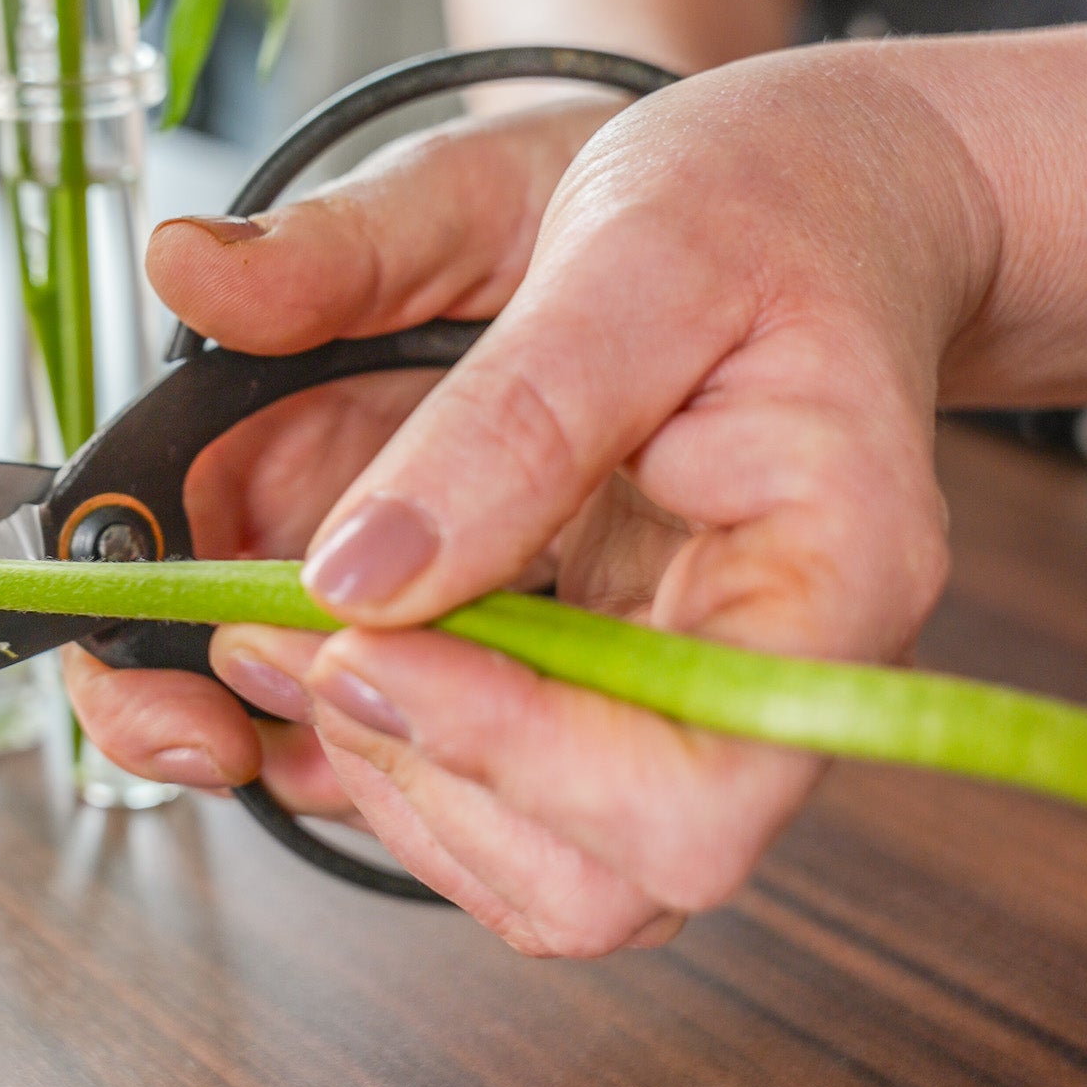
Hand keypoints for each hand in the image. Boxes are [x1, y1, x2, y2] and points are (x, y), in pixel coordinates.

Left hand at [76, 47, 999, 955]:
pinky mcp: (583, 688)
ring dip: (361, 773)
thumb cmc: (760, 207)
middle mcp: (757, 686)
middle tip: (269, 632)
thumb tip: (317, 506)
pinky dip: (352, 744)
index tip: (348, 636)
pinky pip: (471, 795)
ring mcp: (665, 703)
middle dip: (402, 771)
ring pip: (524, 869)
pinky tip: (290, 636)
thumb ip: (495, 394)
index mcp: (826, 579)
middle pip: (600, 881)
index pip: (694, 792)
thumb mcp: (631, 241)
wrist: (806, 204)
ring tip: (260, 628)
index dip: (501, 745)